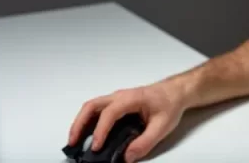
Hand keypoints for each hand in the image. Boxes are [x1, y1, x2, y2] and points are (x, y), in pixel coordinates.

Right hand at [68, 81, 186, 162]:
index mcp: (131, 99)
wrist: (175, 92)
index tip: (96, 147)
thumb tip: (127, 157)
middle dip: (79, 123)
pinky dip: (87, 121)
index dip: (101, 130)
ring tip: (75, 140)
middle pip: (92, 106)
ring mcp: (116, 98)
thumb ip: (145, 142)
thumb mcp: (162, 126)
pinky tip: (86, 134)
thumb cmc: (169, 104)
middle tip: (73, 142)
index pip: (110, 113)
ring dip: (80, 122)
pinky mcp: (116, 104)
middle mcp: (120, 96)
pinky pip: (97, 110)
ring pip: (92, 106)